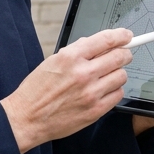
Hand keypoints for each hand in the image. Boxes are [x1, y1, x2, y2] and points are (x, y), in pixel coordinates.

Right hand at [1, 29, 133, 152]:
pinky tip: (102, 90)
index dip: (121, 35)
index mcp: (70, 57)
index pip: (106, 39)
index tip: (126, 36)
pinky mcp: (95, 110)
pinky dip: (113, 90)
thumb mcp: (53, 61)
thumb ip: (77, 51)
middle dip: (124, 53)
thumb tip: (98, 44)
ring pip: (121, 76)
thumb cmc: (37, 89)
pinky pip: (118, 95)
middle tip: (123, 55)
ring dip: (117, 73)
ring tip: (106, 76)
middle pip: (119, 57)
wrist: (27, 118)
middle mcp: (83, 73)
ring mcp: (91, 93)